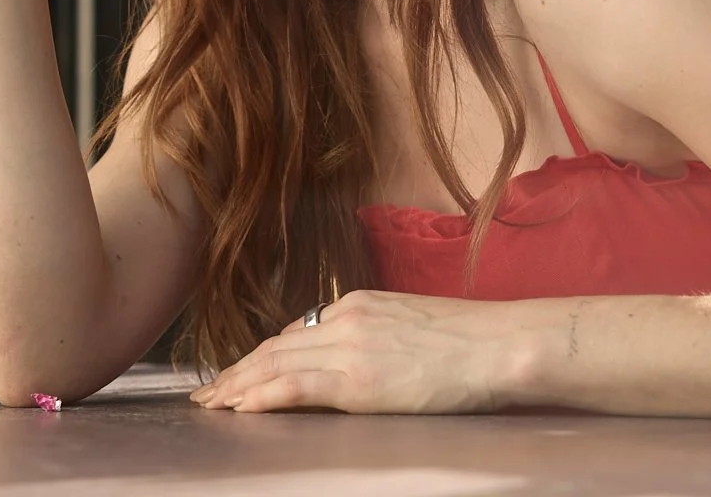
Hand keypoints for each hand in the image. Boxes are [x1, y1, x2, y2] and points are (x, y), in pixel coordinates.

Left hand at [188, 290, 522, 413]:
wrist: (502, 345)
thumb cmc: (471, 341)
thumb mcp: (412, 323)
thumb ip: (376, 334)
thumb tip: (356, 358)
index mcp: (359, 304)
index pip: (296, 331)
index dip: (262, 354)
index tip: (240, 371)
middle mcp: (346, 318)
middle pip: (276, 345)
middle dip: (238, 370)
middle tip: (208, 391)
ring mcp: (351, 347)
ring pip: (277, 363)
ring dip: (239, 385)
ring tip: (212, 404)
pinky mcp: (360, 379)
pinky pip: (297, 385)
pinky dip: (263, 395)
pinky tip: (241, 407)